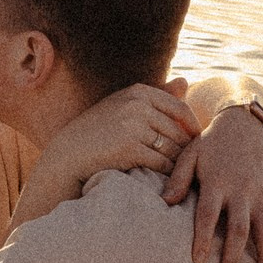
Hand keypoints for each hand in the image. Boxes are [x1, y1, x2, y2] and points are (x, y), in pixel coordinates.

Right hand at [45, 81, 199, 193]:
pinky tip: (166, 181)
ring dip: (178, 163)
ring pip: (172, 148)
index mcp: (138, 91)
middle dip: (186, 149)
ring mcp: (133, 125)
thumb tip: (186, 81)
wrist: (68, 155)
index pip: (180, 108)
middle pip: (178, 130)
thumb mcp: (124, 106)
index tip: (194, 142)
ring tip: (180, 173)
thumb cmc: (99, 132)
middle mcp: (137, 104)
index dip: (192, 127)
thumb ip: (156, 95)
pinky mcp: (130, 148)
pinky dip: (167, 174)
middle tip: (190, 164)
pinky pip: (162, 163)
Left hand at [165, 97, 262, 262]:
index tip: (197, 261)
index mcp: (218, 181)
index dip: (203, 237)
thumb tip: (163, 203)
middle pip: (239, 230)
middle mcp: (242, 191)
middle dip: (233, 260)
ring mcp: (260, 197)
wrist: (248, 125)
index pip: (209, 213)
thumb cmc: (212, 142)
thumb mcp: (191, 153)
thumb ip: (178, 178)